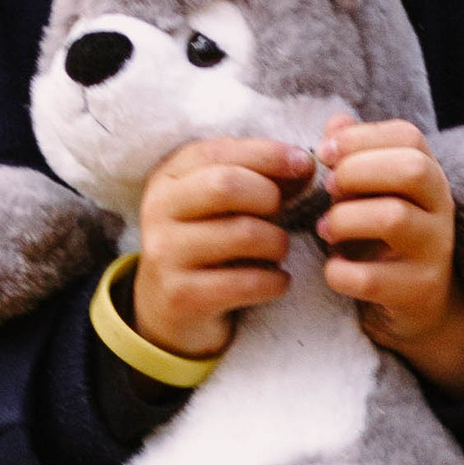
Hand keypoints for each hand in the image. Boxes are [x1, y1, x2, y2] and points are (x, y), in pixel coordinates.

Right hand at [132, 133, 313, 362]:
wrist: (170, 313)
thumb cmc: (208, 248)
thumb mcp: (222, 206)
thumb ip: (258, 179)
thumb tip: (305, 165)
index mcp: (168, 178)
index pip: (219, 151)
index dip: (268, 154)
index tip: (304, 164)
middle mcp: (158, 211)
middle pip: (226, 185)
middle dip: (269, 197)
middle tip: (283, 215)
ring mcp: (165, 254)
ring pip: (243, 233)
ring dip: (277, 242)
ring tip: (278, 250)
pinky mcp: (182, 296)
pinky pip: (246, 282)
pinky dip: (275, 281)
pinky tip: (277, 282)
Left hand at [319, 112, 463, 396]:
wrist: (417, 310)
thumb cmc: (384, 242)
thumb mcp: (371, 196)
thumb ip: (354, 158)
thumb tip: (335, 122)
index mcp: (428, 177)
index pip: (408, 136)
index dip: (362, 137)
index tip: (324, 152)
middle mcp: (440, 208)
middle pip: (412, 169)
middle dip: (358, 172)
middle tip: (328, 190)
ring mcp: (434, 251)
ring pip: (393, 218)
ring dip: (344, 220)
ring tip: (325, 230)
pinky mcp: (419, 292)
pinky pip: (372, 278)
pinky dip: (340, 272)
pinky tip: (333, 268)